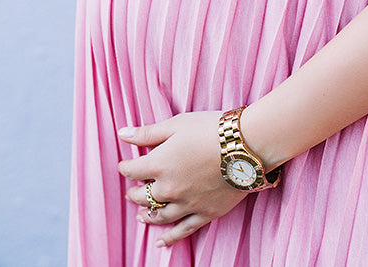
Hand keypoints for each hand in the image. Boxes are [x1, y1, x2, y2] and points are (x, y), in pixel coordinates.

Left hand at [117, 111, 248, 247]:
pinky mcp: (206, 213)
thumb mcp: (176, 125)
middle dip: (134, 193)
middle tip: (132, 191)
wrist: (246, 145)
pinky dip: (170, 237)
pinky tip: (161, 242)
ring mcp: (187, 204)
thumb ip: (147, 133)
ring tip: (141, 216)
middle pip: (143, 196)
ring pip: (160, 215)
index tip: (125, 166)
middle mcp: (168, 188)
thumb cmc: (211, 129)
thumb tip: (122, 134)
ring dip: (148, 215)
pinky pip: (184, 230)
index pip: (131, 171)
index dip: (125, 168)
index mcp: (158, 164)